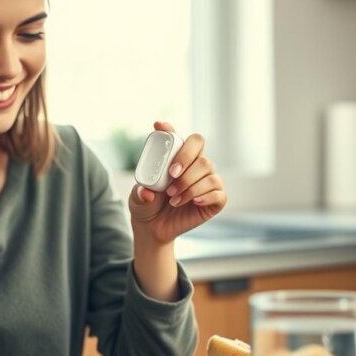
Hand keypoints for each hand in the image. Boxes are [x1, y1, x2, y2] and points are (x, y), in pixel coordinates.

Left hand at [129, 122, 226, 244]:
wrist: (154, 228)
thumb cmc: (147, 206)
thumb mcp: (137, 198)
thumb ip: (140, 193)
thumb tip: (148, 193)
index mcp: (178, 158)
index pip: (180, 138)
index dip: (171, 131)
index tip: (159, 127)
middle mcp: (196, 166)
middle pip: (200, 152)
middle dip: (185, 161)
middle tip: (171, 176)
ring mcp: (208, 182)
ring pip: (209, 173)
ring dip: (190, 185)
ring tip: (173, 199)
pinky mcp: (215, 200)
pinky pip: (219, 193)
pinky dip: (205, 196)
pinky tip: (193, 202)